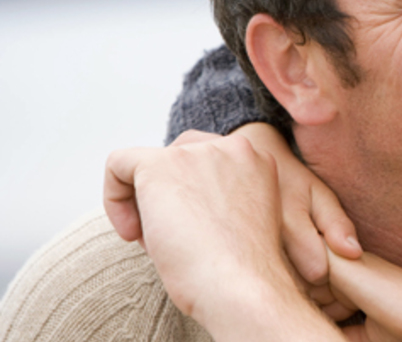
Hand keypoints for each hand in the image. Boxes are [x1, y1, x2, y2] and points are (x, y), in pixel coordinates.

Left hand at [104, 134, 343, 339]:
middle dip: (167, 193)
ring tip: (157, 241)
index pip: (209, 160)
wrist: (239, 285)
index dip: (192, 193)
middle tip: (170, 235)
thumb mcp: (241, 221)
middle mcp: (232, 146)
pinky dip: (114, 197)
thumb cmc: (240, 270)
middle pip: (179, 155)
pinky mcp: (159, 164)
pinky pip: (118, 163)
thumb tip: (181, 202)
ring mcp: (196, 152)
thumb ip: (223, 197)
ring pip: (149, 166)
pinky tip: (131, 232)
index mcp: (256, 159)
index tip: (191, 229)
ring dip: (145, 203)